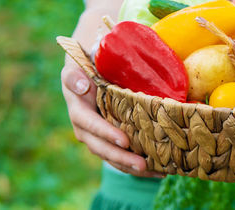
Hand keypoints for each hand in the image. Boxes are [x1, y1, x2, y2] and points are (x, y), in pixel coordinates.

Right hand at [61, 57, 163, 177]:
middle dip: (121, 158)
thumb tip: (82, 86)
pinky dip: (137, 166)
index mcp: (78, 109)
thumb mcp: (77, 63)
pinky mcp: (110, 140)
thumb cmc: (86, 63)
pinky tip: (160, 170)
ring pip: (111, 157)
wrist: (89, 69)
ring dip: (131, 167)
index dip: (105, 133)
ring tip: (155, 171)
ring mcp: (97, 137)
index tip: (124, 141)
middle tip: (142, 165)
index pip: (89, 124)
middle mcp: (85, 128)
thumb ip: (75, 75)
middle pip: (101, 147)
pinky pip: (121, 157)